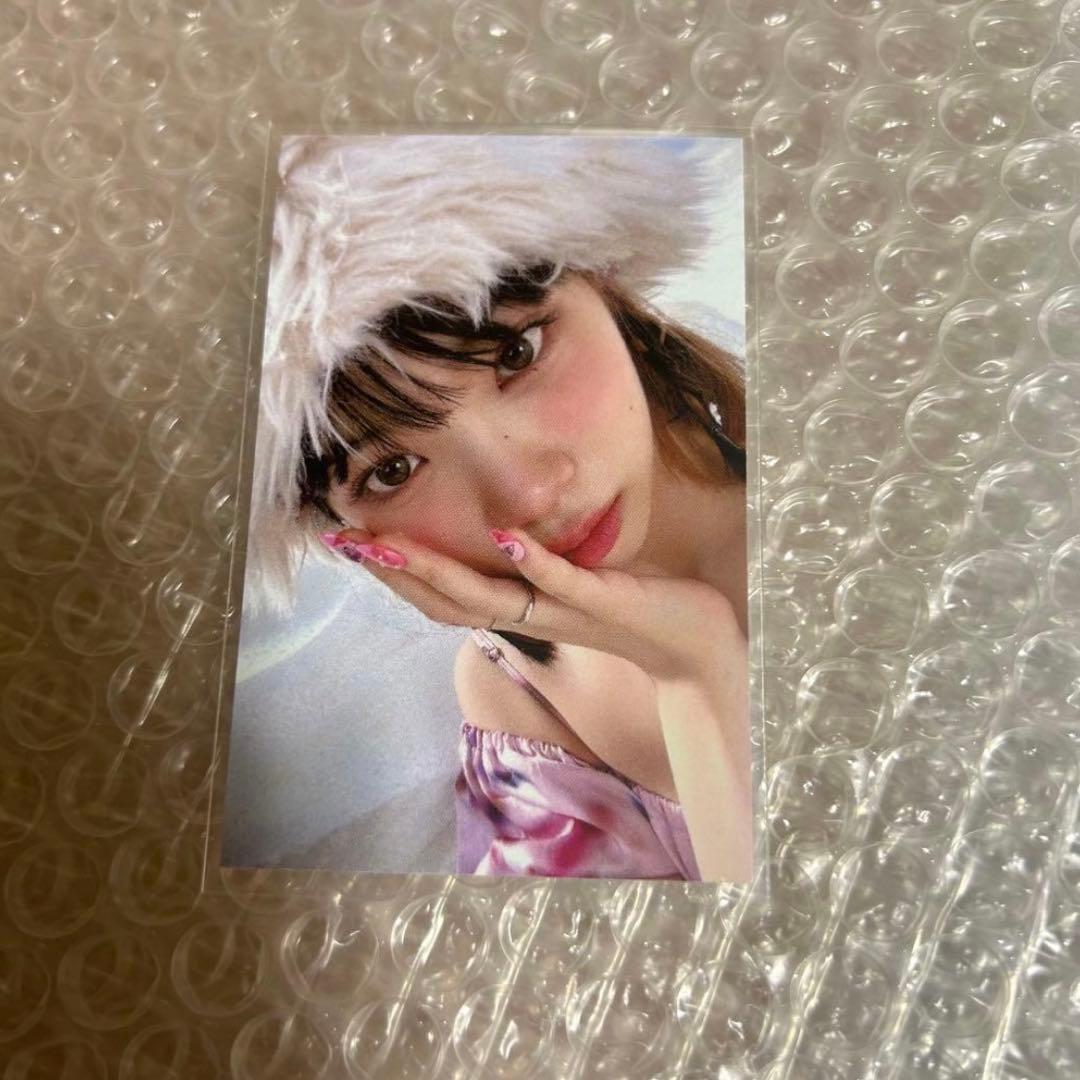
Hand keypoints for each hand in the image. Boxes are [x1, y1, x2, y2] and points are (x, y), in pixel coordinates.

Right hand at [320, 525, 742, 686]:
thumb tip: (493, 542)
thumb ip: (528, 572)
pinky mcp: (604, 600)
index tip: (349, 543)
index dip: (394, 575)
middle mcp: (530, 617)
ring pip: (489, 596)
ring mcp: (564, 611)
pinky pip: (562, 582)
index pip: (442, 598)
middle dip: (393, 572)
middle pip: (448, 601)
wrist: (694, 644)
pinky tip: (504, 535)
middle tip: (343, 543)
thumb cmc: (628, 606)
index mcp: (517, 612)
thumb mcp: (566, 587)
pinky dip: (532, 560)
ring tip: (389, 543)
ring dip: (437, 569)